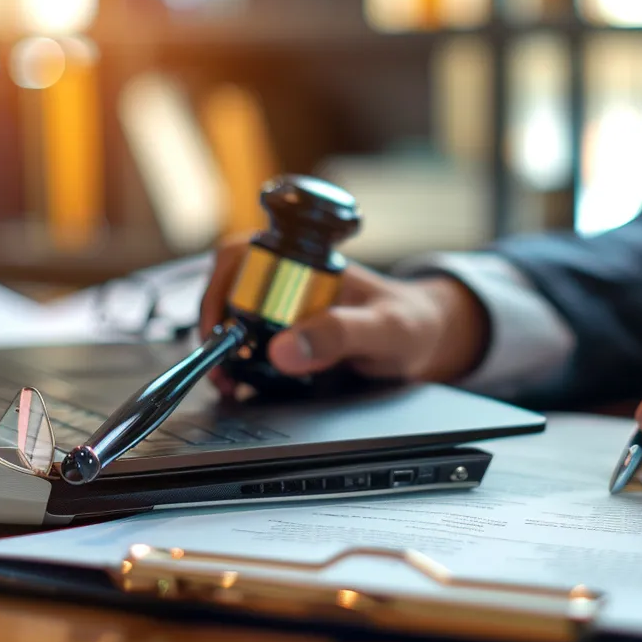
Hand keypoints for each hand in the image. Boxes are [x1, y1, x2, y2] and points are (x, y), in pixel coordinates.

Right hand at [199, 237, 489, 389]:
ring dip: (221, 347)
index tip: (222, 331)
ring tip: (227, 381)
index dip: (224, 289)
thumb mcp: (385, 330)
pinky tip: (240, 386)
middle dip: (213, 323)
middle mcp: (291, 280)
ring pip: (231, 315)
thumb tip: (284, 350)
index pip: (245, 254)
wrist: (428, 340)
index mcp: (311, 263)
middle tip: (219, 365)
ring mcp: (287, 308)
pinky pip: (248, 342)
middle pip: (227, 286)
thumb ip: (340, 335)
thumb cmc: (413, 323)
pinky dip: (236, 364)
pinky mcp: (288, 335)